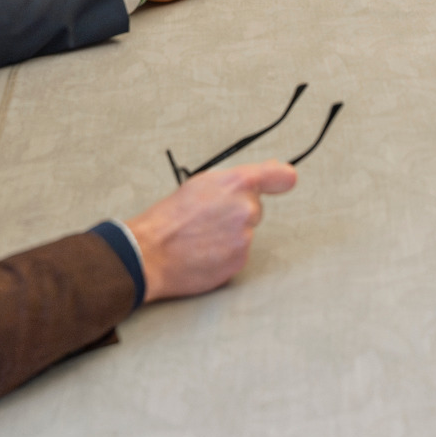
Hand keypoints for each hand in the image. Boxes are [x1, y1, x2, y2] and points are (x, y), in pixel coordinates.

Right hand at [126, 160, 298, 300]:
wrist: (149, 253)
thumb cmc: (168, 218)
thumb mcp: (200, 184)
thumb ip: (234, 181)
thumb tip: (258, 180)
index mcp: (237, 183)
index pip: (279, 176)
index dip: (282, 178)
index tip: (286, 180)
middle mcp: (246, 209)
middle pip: (254, 209)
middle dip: (236, 214)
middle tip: (207, 219)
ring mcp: (245, 237)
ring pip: (244, 234)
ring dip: (228, 236)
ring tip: (200, 237)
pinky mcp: (240, 261)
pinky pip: (238, 254)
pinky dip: (224, 255)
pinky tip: (203, 252)